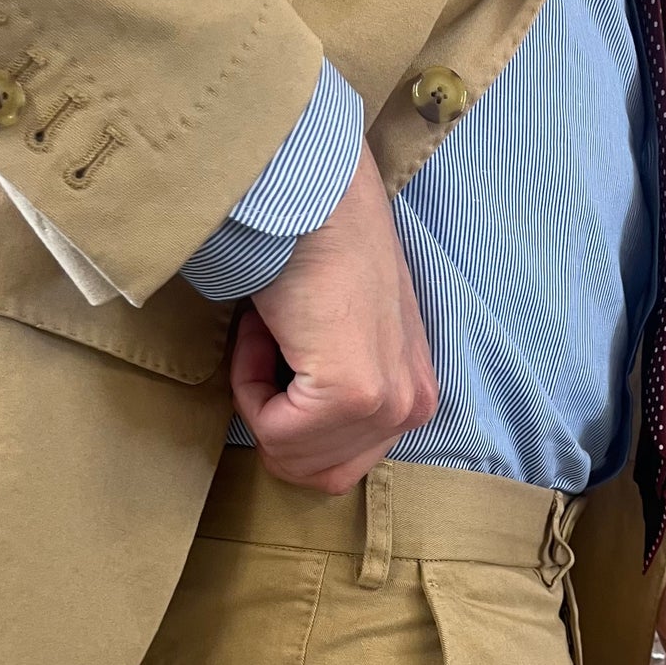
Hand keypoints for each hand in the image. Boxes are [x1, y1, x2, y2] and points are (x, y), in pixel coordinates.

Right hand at [228, 139, 438, 493]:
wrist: (305, 190)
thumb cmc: (311, 246)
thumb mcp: (344, 335)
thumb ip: (338, 389)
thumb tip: (296, 426)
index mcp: (415, 396)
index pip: (340, 467)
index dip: (292, 419)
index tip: (288, 351)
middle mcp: (414, 406)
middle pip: (318, 474)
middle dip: (277, 419)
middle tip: (276, 346)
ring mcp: (388, 403)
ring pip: (291, 455)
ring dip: (261, 396)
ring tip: (273, 333)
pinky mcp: (354, 394)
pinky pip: (274, 430)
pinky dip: (249, 384)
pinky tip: (267, 331)